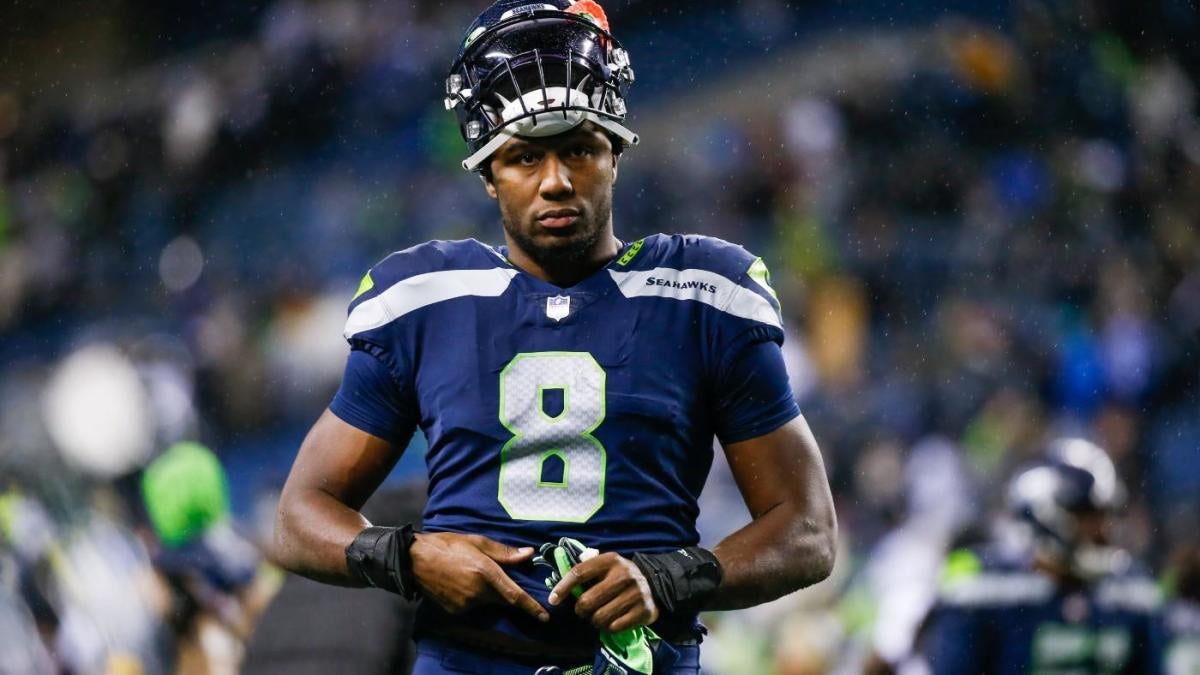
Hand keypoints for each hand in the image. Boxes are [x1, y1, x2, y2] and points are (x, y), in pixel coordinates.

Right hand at [410, 532, 548, 621]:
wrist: (415, 560)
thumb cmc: (448, 545)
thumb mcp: (477, 542)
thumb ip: (504, 552)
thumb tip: (528, 554)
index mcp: (486, 573)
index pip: (515, 595)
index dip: (531, 607)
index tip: (544, 617)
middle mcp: (478, 592)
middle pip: (502, 599)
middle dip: (508, 594)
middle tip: (496, 579)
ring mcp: (466, 604)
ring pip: (487, 602)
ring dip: (487, 593)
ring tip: (471, 574)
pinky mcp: (456, 611)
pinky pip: (473, 605)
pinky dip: (473, 597)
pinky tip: (461, 583)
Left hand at [548, 551, 658, 631]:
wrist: (654, 585)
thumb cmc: (620, 577)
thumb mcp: (606, 567)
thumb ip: (586, 572)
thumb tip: (558, 589)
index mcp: (610, 560)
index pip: (579, 573)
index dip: (563, 587)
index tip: (552, 600)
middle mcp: (624, 575)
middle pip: (587, 601)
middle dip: (581, 610)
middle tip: (584, 611)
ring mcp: (635, 593)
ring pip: (600, 617)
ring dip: (595, 621)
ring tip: (599, 617)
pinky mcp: (643, 610)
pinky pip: (615, 627)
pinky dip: (609, 628)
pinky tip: (612, 621)